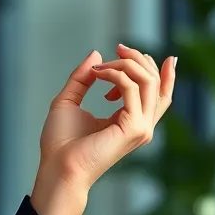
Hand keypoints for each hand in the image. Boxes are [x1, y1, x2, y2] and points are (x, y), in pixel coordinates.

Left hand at [30, 45, 175, 214]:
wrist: (56, 167)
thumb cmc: (60, 142)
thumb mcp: (68, 101)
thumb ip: (82, 78)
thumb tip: (96, 54)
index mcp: (131, 122)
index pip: (157, 93)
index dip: (157, 69)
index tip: (133, 49)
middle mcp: (142, 125)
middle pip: (157, 84)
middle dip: (138, 59)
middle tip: (117, 48)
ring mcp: (141, 128)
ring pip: (149, 82)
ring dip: (126, 64)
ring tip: (100, 66)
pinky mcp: (134, 129)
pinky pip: (132, 89)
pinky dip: (115, 74)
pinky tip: (96, 74)